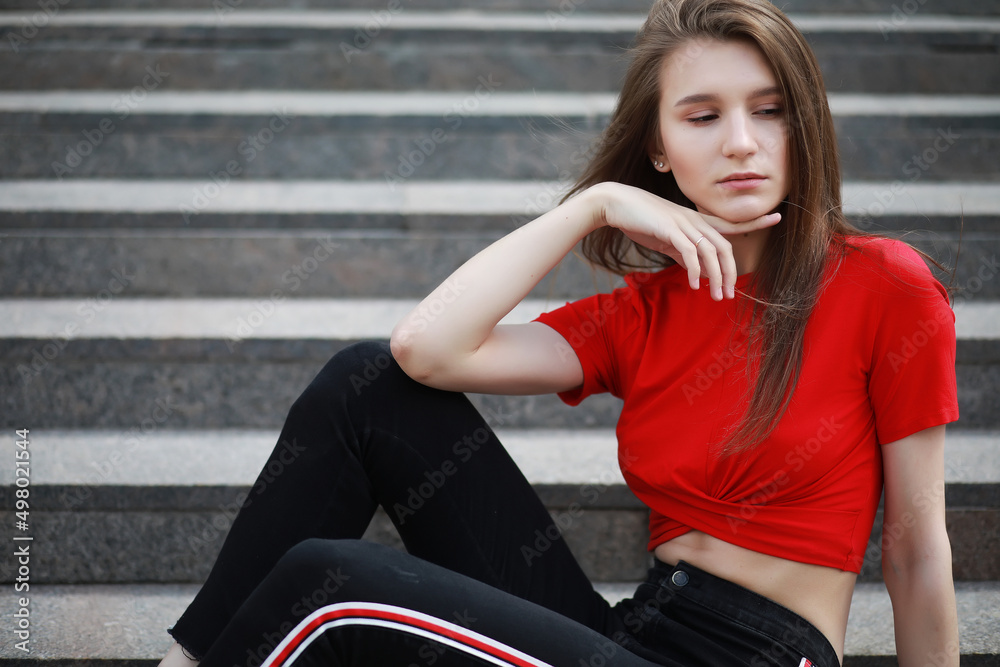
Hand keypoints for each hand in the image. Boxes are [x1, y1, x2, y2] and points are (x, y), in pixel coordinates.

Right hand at [590, 182, 781, 299]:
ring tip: (717, 296)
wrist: (615, 204)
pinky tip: (694, 285)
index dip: (754, 221)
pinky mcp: (669, 230)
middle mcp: (694, 220)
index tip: (777, 217)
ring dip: (716, 277)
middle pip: (725, 247)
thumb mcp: (666, 239)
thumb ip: (683, 254)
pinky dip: (694, 270)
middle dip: (731, 273)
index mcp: (696, 220)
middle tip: (730, 295)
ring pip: (710, 252)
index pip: (730, 223)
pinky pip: (689, 253)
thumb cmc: (640, 220)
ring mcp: (683, 224)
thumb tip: (698, 272)